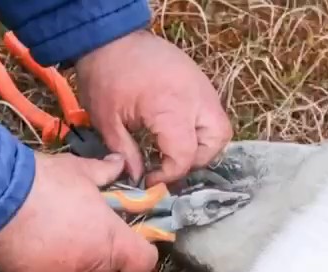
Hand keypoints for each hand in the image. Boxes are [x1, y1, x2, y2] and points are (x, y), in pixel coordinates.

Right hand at [0, 152, 158, 271]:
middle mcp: (93, 270)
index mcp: (112, 242)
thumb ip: (104, 172)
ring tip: (86, 268)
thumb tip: (118, 163)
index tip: (137, 242)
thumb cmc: (44, 184)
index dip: (145, 254)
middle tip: (112, 257)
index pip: (145, 263)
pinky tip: (57, 267)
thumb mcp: (79, 172)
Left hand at [75, 30, 232, 185]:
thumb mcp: (107, 120)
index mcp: (170, 108)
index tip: (151, 178)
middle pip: (216, 142)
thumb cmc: (106, 76)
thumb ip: (126, 153)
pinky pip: (212, 113)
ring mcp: (203, 88)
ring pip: (221, 128)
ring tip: (176, 149)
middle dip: (196, 160)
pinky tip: (177, 131)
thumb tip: (138, 178)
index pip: (185, 155)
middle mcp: (196, 99)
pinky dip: (201, 128)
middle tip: (170, 164)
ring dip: (204, 145)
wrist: (111, 37)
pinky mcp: (201, 83)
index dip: (170, 174)